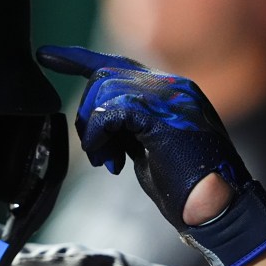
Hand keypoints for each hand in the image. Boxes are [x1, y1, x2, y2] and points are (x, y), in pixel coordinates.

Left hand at [35, 45, 265, 265]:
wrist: (218, 210)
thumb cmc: (186, 189)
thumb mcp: (149, 149)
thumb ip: (129, 128)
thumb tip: (101, 125)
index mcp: (171, 91)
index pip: (118, 64)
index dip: (78, 58)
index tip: (46, 54)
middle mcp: (172, 86)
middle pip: (104, 75)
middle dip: (87, 114)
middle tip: (98, 153)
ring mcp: (170, 97)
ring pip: (104, 90)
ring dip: (93, 131)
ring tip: (107, 160)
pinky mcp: (163, 116)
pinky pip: (111, 111)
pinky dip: (99, 137)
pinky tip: (108, 160)